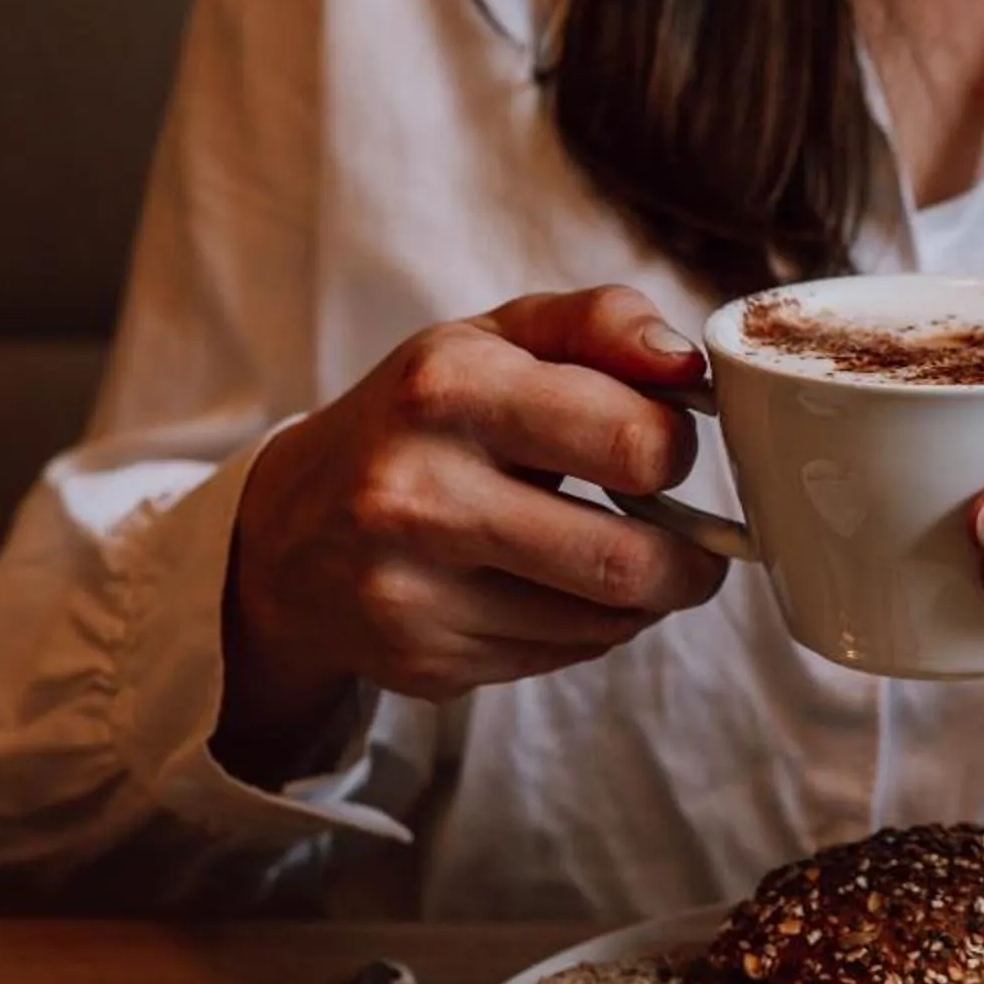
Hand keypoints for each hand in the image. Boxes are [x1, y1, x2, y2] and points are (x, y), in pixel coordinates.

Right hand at [218, 286, 726, 765]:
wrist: (289, 530)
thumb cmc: (422, 420)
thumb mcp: (496, 340)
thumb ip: (601, 325)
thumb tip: (685, 364)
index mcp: (449, 387)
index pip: (633, 440)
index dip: (676, 449)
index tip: (667, 450)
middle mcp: (419, 490)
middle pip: (626, 561)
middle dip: (690, 562)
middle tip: (695, 548)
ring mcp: (413, 587)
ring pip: (604, 622)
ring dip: (644, 600)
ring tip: (628, 565)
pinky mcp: (423, 658)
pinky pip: (562, 658)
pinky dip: (587, 630)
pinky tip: (555, 592)